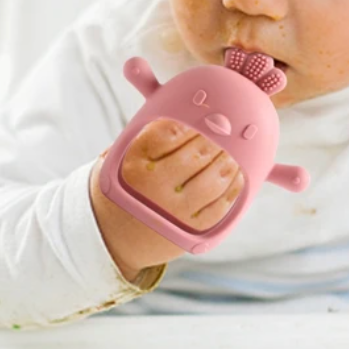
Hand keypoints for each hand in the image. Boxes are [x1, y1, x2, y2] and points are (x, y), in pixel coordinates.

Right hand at [89, 119, 244, 281]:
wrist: (112, 237)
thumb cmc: (123, 188)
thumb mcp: (117, 159)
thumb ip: (144, 136)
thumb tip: (184, 111)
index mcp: (133, 165)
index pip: (169, 132)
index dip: (190, 121)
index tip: (199, 116)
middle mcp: (153, 188)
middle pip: (196, 154)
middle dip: (214, 138)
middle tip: (223, 129)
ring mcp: (175, 211)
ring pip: (214, 179)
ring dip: (228, 160)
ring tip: (231, 151)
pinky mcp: (192, 230)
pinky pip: (222, 204)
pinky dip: (234, 185)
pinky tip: (236, 173)